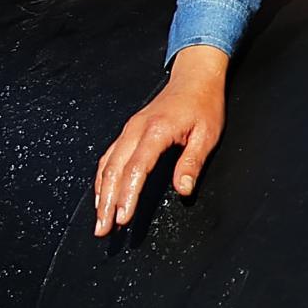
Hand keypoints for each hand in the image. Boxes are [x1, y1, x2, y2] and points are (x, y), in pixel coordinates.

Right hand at [92, 47, 228, 235]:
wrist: (194, 78)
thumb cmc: (203, 104)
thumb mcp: (207, 134)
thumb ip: (192, 162)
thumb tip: (182, 189)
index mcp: (156, 131)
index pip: (135, 169)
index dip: (127, 196)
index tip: (122, 218)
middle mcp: (136, 130)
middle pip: (114, 170)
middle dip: (106, 203)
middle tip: (103, 229)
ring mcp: (129, 130)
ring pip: (107, 165)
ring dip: (101, 194)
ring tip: (100, 220)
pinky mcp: (129, 131)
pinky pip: (109, 157)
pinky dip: (103, 178)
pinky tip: (102, 194)